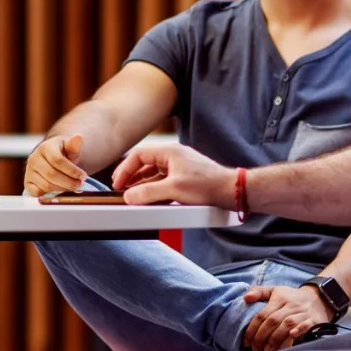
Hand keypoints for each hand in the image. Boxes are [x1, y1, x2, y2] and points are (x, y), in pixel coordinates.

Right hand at [24, 134, 86, 195]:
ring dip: (62, 189)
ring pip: (46, 185)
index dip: (72, 171)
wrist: (52, 158)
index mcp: (44, 147)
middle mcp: (33, 158)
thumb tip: (78, 137)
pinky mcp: (27, 182)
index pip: (57, 160)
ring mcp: (28, 171)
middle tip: (80, 185)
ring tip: (73, 187)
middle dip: (69, 182)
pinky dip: (50, 193)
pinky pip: (38, 193)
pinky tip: (60, 189)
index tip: (83, 176)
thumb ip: (74, 145)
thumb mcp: (70, 148)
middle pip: (51, 174)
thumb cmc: (63, 154)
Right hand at [112, 143, 233, 206]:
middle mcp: (174, 156)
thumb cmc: (207, 186)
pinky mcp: (186, 176)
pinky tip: (150, 198)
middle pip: (144, 163)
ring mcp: (180, 166)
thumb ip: (148, 193)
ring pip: (154, 172)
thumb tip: (129, 197)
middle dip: (131, 176)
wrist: (231, 191)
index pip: (138, 155)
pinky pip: (163, 179)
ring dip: (142, 183)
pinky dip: (153, 187)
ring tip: (133, 195)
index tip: (118, 183)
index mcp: (169, 152)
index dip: (125, 169)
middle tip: (121, 188)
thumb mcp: (173, 190)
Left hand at [242, 284, 329, 350]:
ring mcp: (302, 313)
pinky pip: (306, 326)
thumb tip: (245, 298)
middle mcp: (290, 306)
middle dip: (262, 336)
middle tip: (255, 348)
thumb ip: (258, 292)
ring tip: (268, 350)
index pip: (262, 314)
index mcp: (279, 299)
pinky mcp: (314, 320)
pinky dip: (298, 331)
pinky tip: (291, 338)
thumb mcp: (275, 290)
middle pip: (273, 321)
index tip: (246, 340)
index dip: (253, 328)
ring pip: (287, 326)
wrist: (319, 297)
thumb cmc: (291, 297)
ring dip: (276, 339)